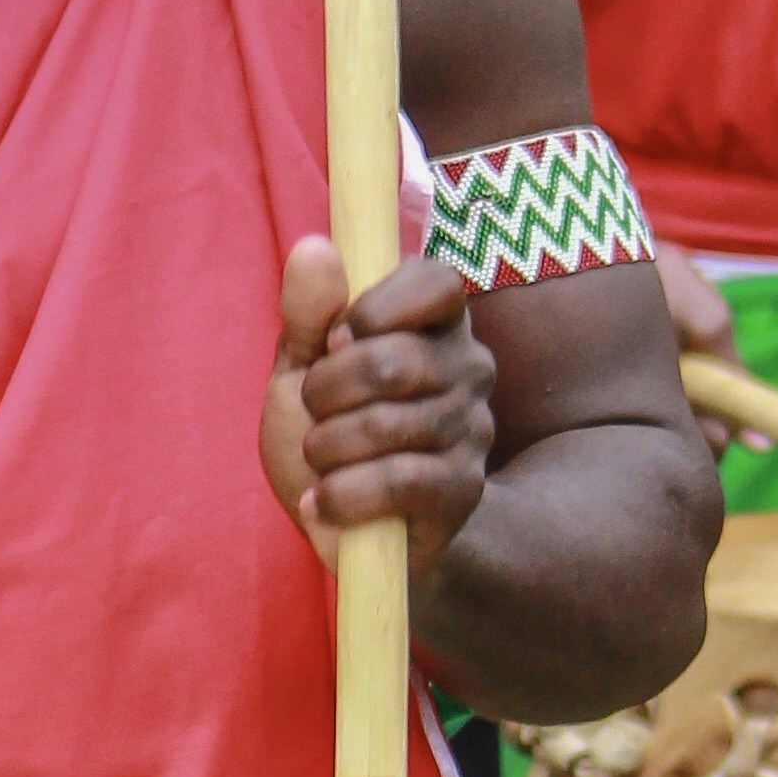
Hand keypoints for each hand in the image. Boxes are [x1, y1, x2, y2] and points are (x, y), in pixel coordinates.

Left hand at [266, 236, 497, 580]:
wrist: (351, 530)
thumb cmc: (331, 434)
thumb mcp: (303, 368)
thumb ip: (308, 311)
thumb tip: (314, 246)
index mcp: (437, 322)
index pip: (436, 282)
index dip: (375, 309)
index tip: (335, 341)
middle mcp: (470, 367)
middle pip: (393, 361)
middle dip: (325, 393)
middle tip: (315, 413)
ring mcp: (473, 430)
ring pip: (387, 425)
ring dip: (327, 449)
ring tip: (321, 463)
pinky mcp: (465, 490)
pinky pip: (399, 482)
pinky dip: (343, 496)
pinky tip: (324, 502)